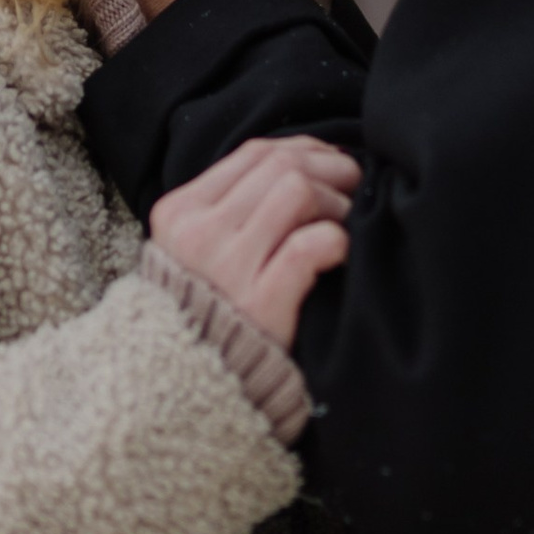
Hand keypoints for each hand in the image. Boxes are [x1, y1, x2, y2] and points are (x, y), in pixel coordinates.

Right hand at [152, 134, 358, 348]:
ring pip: (297, 193)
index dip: (305, 149)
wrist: (189, 383)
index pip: (253, 154)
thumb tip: (303, 161)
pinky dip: (337, 239)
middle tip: (354, 184)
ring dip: (336, 201)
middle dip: (330, 168)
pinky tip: (343, 251)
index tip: (331, 162)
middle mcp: (199, 233)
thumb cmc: (206, 310)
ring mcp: (228, 267)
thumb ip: (232, 208)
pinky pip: (310, 245)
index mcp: (179, 211)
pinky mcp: (261, 302)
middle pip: (281, 168)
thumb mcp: (195, 250)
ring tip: (349, 220)